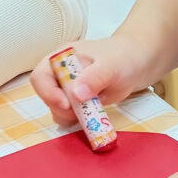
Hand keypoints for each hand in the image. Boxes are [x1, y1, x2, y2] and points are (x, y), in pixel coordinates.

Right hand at [30, 35, 150, 126]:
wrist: (137, 62)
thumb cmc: (123, 57)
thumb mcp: (111, 65)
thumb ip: (94, 77)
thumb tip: (76, 94)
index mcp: (61, 57)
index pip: (40, 76)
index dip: (48, 93)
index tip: (67, 104)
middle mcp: (60, 73)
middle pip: (46, 96)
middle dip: (62, 108)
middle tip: (82, 112)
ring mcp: (67, 89)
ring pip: (56, 109)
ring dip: (71, 116)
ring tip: (93, 109)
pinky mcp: (77, 102)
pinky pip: (69, 116)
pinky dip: (78, 120)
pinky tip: (94, 114)